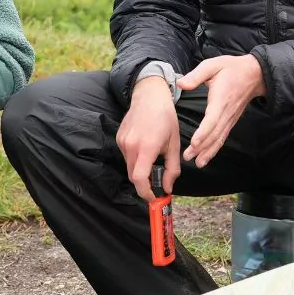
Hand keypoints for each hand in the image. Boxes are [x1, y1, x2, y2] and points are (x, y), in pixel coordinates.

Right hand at [116, 76, 179, 199]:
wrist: (149, 96)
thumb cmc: (165, 118)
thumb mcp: (174, 144)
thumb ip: (172, 169)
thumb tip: (168, 188)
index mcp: (147, 146)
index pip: (140, 178)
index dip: (146, 192)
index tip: (153, 198)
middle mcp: (131, 145)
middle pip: (134, 176)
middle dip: (145, 184)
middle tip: (157, 185)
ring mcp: (122, 141)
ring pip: (130, 167)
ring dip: (140, 170)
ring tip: (153, 159)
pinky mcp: (119, 138)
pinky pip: (127, 156)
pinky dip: (136, 159)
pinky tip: (145, 148)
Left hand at [177, 54, 263, 168]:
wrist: (254, 74)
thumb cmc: (231, 68)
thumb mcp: (212, 65)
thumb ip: (196, 75)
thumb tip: (181, 84)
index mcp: (220, 99)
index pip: (212, 119)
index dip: (203, 131)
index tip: (194, 142)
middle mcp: (226, 112)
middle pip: (214, 133)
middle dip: (201, 147)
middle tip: (188, 157)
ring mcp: (230, 118)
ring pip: (219, 138)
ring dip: (208, 152)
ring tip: (197, 162)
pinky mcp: (231, 121)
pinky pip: (222, 137)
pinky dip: (215, 149)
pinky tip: (206, 157)